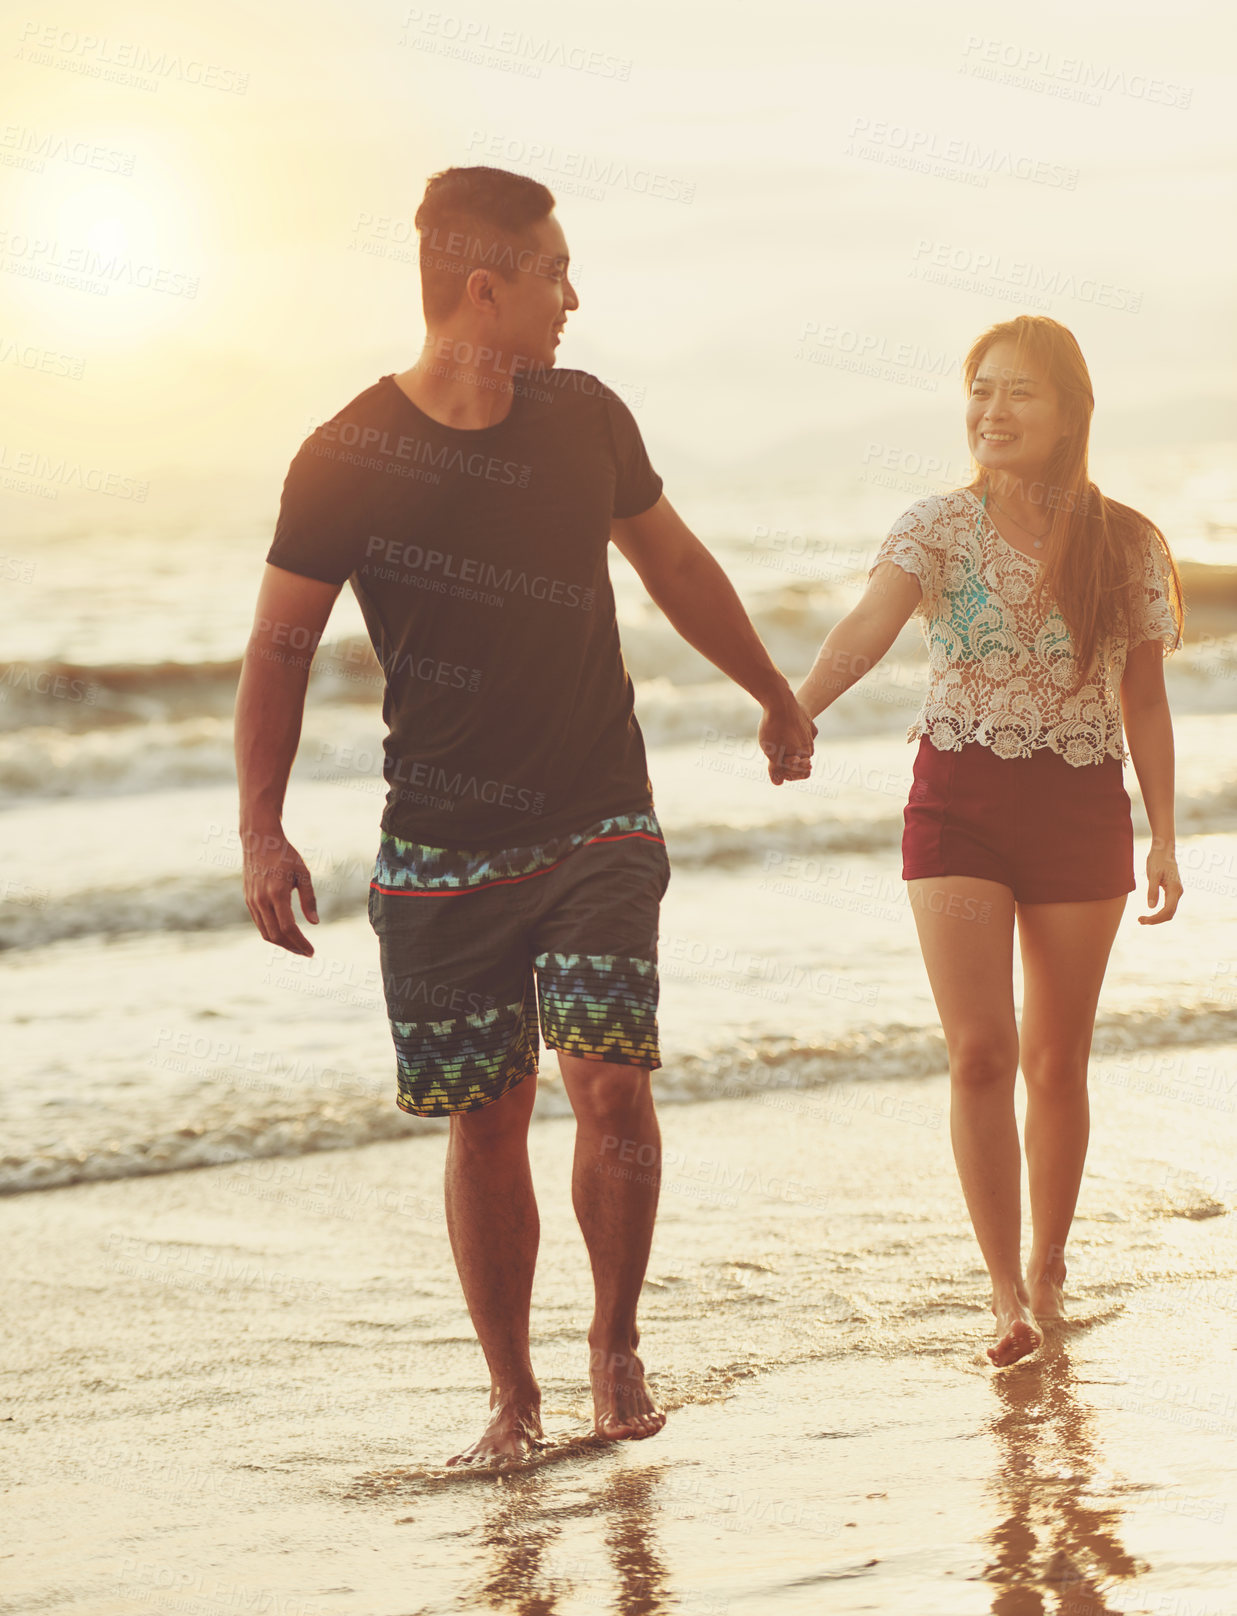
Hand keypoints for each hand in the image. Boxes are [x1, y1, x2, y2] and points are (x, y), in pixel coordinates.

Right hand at [241, 827, 318, 953]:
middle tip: (307, 953)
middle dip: (292, 947)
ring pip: (265, 932)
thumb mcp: (303, 874)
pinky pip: (260, 923)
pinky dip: (272, 933)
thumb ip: (309, 899)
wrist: (259, 841)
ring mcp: (252, 901)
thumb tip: (314, 923)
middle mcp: (261, 900)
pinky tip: (284, 934)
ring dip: (282, 943)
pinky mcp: (248, 900)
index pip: (288, 927)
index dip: (300, 942)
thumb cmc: (285, 855)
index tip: (312, 951)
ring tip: (297, 947)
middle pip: (276, 935)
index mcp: (277, 893)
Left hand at [759, 695, 816, 785]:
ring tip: (775, 740)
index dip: (790, 774)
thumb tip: (778, 783)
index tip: (778, 766)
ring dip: (790, 747)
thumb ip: (777, 769)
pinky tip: (784, 729)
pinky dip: (794, 733)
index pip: (804, 774)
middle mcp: (810, 743)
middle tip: (775, 754)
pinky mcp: (806, 719)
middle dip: (789, 762)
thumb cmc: (775, 729)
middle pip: (802, 760)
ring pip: (802, 745)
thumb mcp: (772, 753)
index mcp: (805, 753)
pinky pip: (803, 730)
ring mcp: (810, 730)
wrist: (779, 701)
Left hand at [1138, 845, 1181, 924]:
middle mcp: (1178, 892)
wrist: (1164, 849)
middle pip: (1169, 914)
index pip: (1167, 910)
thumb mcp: (1152, 874)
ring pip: (1169, 911)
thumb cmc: (1157, 860)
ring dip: (1157, 918)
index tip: (1141, 919)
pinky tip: (1149, 913)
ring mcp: (1177, 892)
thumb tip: (1151, 907)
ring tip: (1142, 919)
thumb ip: (1152, 890)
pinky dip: (1159, 912)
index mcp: (1175, 889)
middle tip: (1139, 921)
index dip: (1155, 918)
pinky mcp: (1172, 890)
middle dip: (1155, 920)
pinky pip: (1168, 906)